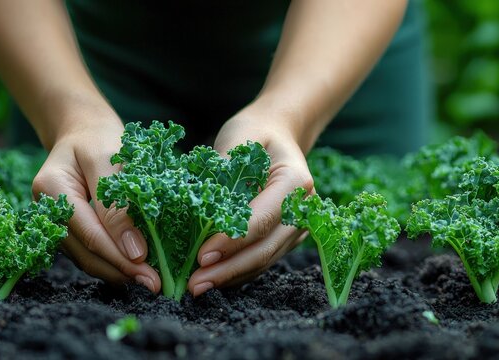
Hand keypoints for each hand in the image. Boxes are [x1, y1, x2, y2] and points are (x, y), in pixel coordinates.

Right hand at [31, 119, 160, 292]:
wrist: (83, 129)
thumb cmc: (98, 137)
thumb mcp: (109, 158)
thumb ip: (117, 203)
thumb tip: (134, 250)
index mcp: (51, 189)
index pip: (89, 233)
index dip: (119, 256)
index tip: (149, 271)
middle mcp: (47, 212)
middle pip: (86, 252)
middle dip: (121, 270)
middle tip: (155, 284)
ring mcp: (56, 223)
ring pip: (87, 258)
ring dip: (118, 271)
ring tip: (149, 280)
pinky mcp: (70, 230)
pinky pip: (90, 252)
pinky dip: (113, 262)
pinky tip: (136, 267)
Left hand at [187, 111, 313, 295]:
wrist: (277, 135)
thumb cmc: (254, 134)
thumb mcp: (239, 137)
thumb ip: (224, 165)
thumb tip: (200, 199)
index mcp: (295, 182)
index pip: (262, 219)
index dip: (232, 240)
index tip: (202, 255)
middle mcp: (304, 210)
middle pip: (265, 248)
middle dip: (228, 269)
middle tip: (194, 284)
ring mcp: (297, 228)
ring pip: (263, 260)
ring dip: (230, 276)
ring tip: (197, 287)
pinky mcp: (285, 239)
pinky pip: (260, 260)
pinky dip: (236, 272)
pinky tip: (211, 280)